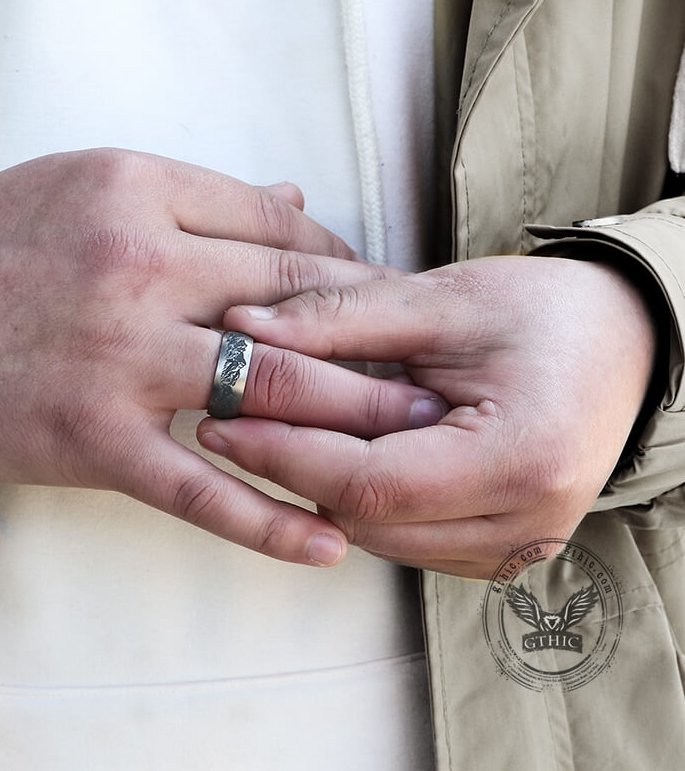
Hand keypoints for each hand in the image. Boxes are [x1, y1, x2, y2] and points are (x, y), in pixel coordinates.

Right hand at [0, 148, 442, 564]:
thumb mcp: (92, 183)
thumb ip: (201, 196)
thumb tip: (294, 198)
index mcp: (146, 194)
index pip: (283, 232)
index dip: (347, 268)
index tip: (382, 299)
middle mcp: (142, 269)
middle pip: (296, 309)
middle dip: (376, 342)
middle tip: (437, 375)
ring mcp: (122, 359)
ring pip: (268, 393)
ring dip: (354, 422)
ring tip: (419, 448)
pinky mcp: (95, 440)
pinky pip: (199, 488)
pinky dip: (269, 519)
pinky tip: (328, 541)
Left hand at [197, 256, 656, 577]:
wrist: (623, 342)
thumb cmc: (546, 312)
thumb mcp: (444, 300)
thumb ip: (341, 317)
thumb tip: (245, 326)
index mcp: (520, 459)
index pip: (370, 482)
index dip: (285, 453)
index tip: (222, 420)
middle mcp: (525, 523)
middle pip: (368, 519)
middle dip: (290, 470)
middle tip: (229, 421)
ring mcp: (516, 545)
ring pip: (379, 537)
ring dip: (320, 487)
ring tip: (272, 431)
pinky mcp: (500, 545)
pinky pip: (406, 538)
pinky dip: (360, 500)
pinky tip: (333, 452)